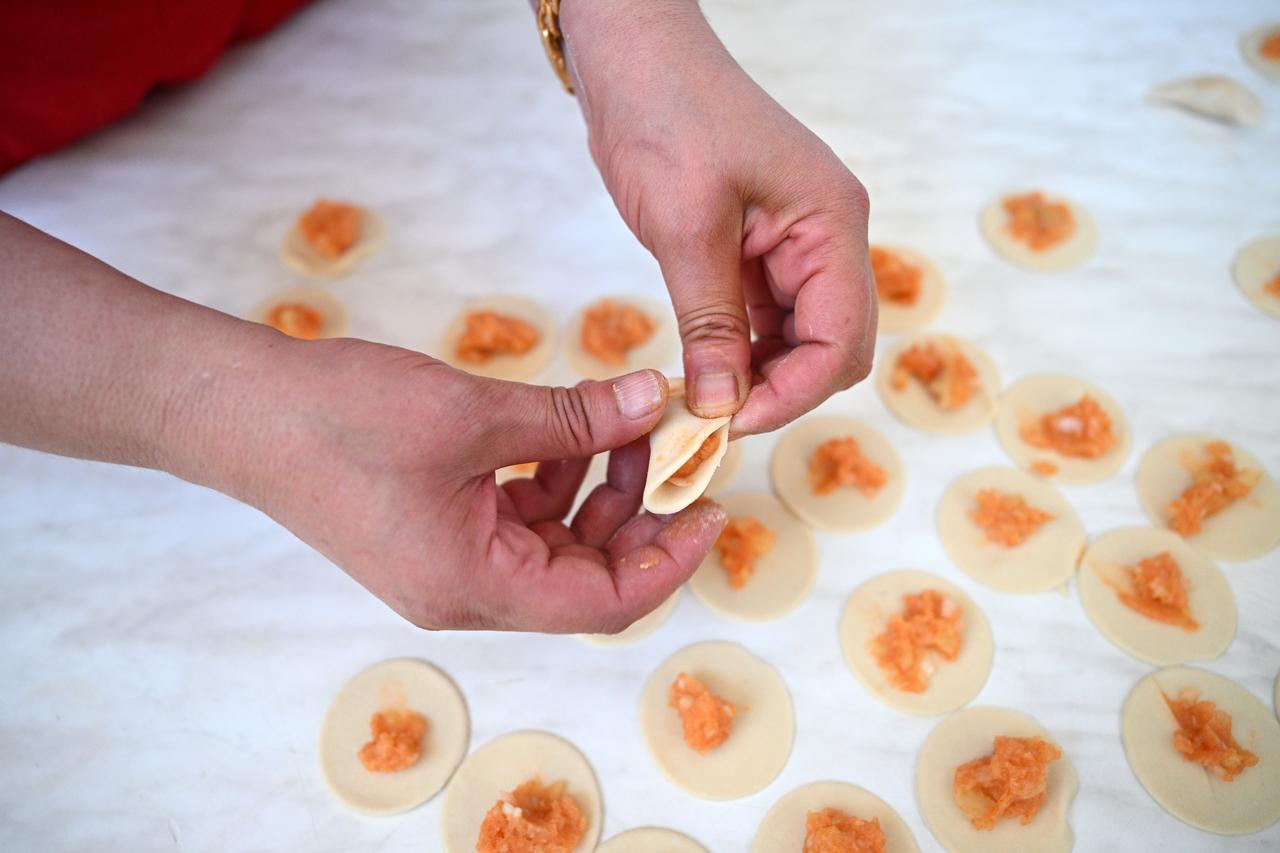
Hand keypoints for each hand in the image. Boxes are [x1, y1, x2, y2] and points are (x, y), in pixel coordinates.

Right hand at [230, 339, 726, 631]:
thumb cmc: (343, 421)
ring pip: (555, 543)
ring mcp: (448, 562)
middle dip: (640, 513)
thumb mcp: (475, 414)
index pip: (606, 602)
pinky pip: (517, 518)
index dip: (669, 559)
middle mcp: (467, 590)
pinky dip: (553, 477)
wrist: (242, 412)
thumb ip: (573, 418)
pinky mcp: (434, 530)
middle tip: (677, 451)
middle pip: (586, 575)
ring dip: (599, 488)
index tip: (713, 508)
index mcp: (477, 587)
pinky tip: (570, 428)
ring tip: (627, 424)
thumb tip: (653, 403)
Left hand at [561, 0, 876, 433]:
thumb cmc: (667, 116)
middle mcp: (827, 239)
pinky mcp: (759, 250)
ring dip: (757, 376)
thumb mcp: (687, 226)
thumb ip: (711, 322)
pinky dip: (738, 350)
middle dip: (780, 391)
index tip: (729, 423)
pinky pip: (764, 319)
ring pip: (797, 339)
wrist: (635, 60)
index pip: (841, 340)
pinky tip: (702, 369)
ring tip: (701, 402)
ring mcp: (795, 245)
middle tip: (714, 420)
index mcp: (832, 225)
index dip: (791, 394)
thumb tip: (724, 406)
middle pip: (832, 347)